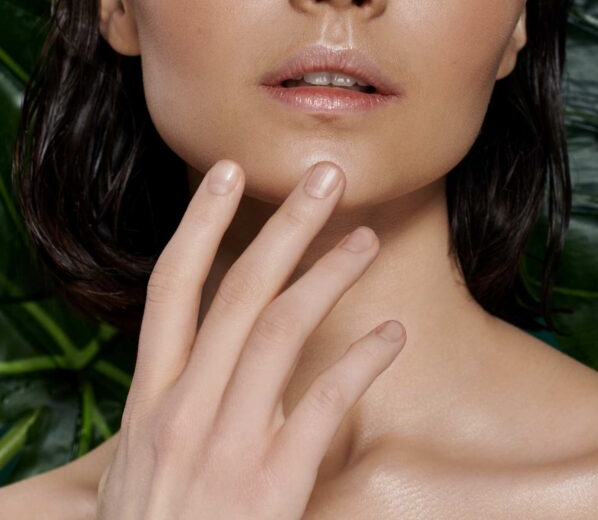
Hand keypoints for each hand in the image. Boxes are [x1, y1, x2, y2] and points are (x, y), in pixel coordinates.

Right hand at [95, 159, 405, 518]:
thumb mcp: (141, 473)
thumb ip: (178, 410)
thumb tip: (220, 360)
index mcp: (149, 404)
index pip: (171, 290)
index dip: (200, 226)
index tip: (228, 173)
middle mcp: (183, 414)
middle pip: (237, 294)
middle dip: (283, 226)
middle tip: (324, 175)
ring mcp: (225, 451)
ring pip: (281, 333)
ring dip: (328, 276)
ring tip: (365, 240)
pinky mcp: (269, 491)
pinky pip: (322, 406)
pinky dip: (360, 361)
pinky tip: (392, 331)